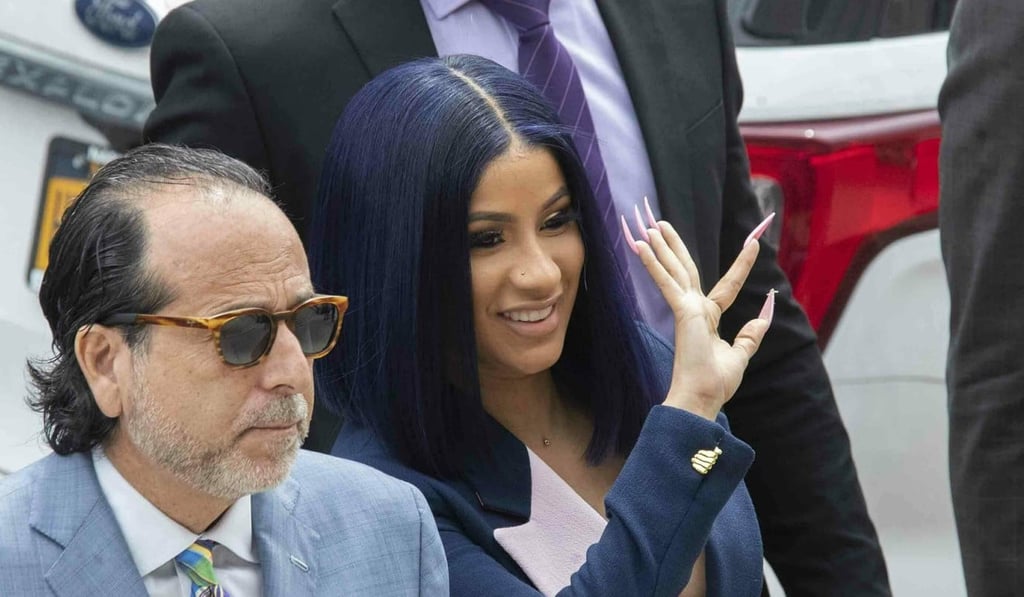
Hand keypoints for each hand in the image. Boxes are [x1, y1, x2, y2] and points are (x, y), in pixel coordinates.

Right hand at [621, 203, 773, 420]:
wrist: (703, 397)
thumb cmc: (717, 381)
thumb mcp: (742, 352)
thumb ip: (752, 331)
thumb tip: (765, 310)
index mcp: (709, 318)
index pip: (727, 285)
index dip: (741, 264)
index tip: (753, 243)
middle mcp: (695, 309)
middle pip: (687, 269)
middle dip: (675, 246)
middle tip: (662, 223)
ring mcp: (686, 309)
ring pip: (675, 269)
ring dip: (662, 246)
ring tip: (652, 224)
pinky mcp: (681, 312)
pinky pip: (667, 282)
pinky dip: (654, 263)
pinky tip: (641, 245)